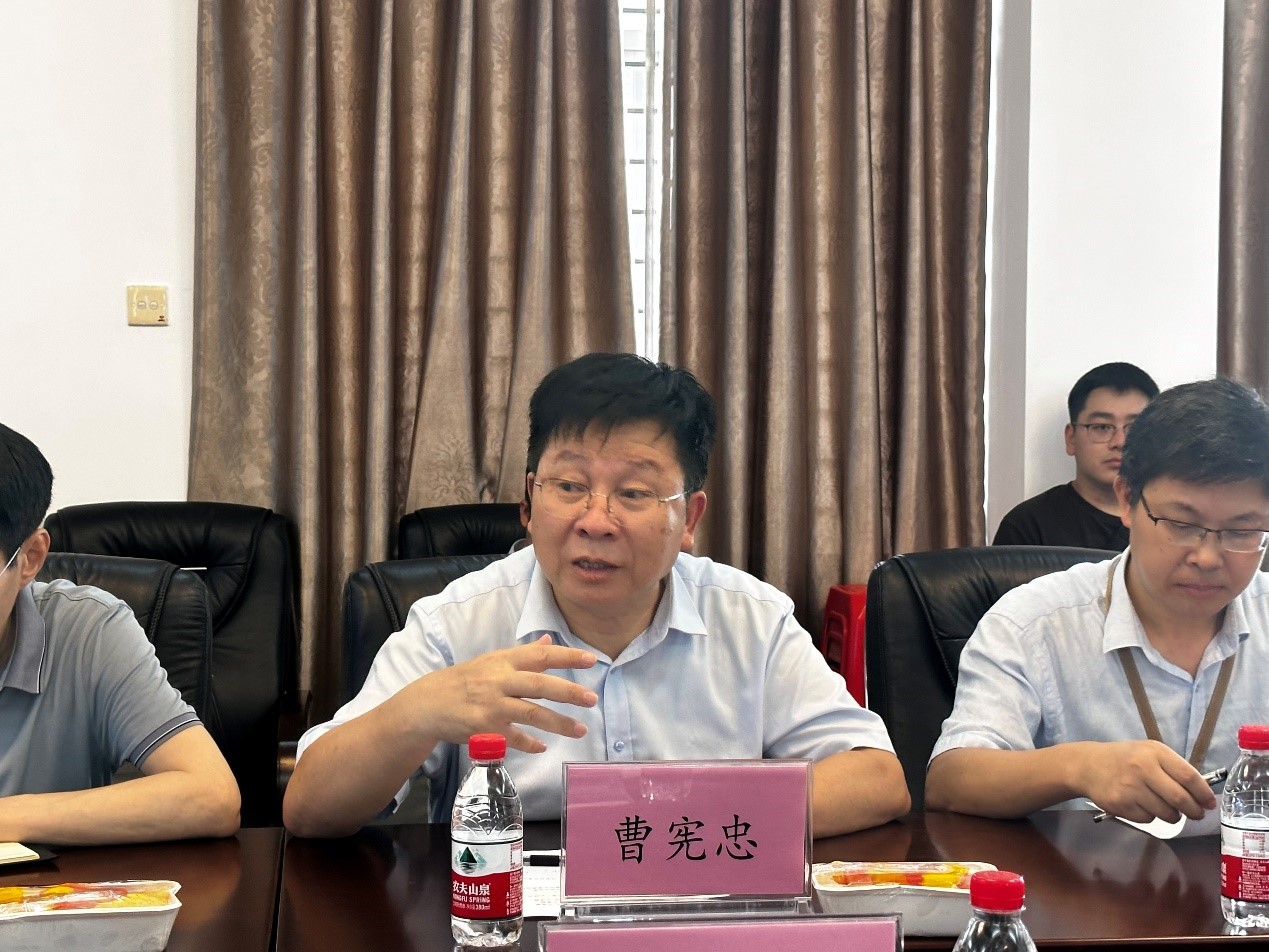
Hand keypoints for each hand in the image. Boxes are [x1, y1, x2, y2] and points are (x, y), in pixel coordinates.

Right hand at [405, 635, 597, 752]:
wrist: (428, 703)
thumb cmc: (466, 680)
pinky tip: (543, 747)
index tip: (592, 658)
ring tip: (580, 729)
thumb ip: (523, 654)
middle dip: (568, 691)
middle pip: (539, 685)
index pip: (540, 655)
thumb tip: (549, 640)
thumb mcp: (492, 660)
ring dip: (558, 723)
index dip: (567, 655)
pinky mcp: (483, 729)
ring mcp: (491, 706)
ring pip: (531, 713)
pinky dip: (529, 743)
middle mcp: (499, 681)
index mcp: (503, 661)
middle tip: (591, 698)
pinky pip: (512, 738)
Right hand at [1075, 740, 1217, 822]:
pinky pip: (1148, 819)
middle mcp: (1142, 768)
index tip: (1210, 803)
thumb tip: (1202, 794)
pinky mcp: (1120, 804)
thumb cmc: (1125, 758)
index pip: (1189, 776)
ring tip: (1167, 808)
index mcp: (1154, 752)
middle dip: (1193, 811)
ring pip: (1166, 813)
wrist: (1088, 765)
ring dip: (1173, 816)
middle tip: (1196, 814)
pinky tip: (1143, 806)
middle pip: (1180, 798)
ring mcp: (1130, 787)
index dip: (1204, 793)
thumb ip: (1174, 768)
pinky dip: (1152, 817)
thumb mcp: (1149, 753)